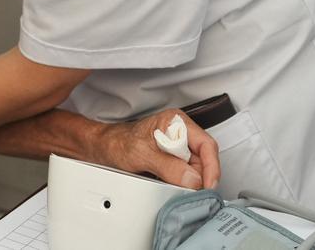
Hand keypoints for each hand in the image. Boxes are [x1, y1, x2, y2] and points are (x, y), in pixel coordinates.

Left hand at [94, 109, 219, 189]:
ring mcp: (177, 146)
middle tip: (195, 192)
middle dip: (201, 177)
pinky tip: (174, 185)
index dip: (211, 166)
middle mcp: (179, 132)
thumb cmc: (118, 142)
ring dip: (192, 181)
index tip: (208, 184)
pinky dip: (183, 182)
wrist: (104, 147)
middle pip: (204, 158)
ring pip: (196, 168)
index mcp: (175, 121)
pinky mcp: (173, 158)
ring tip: (180, 188)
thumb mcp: (142, 154)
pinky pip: (186, 173)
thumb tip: (192, 179)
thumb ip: (168, 166)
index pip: (206, 144)